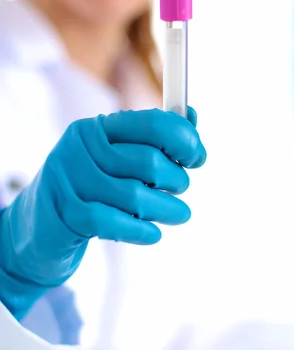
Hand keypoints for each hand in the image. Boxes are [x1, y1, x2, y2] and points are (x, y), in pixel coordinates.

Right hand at [0, 107, 205, 317]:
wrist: (40, 229)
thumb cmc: (89, 190)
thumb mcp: (117, 160)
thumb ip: (153, 140)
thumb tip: (192, 116)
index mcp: (96, 129)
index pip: (152, 124)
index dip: (184, 140)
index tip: (198, 157)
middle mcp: (81, 149)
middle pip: (149, 162)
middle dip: (177, 179)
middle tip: (181, 190)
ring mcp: (71, 182)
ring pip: (137, 196)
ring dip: (168, 209)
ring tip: (178, 214)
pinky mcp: (68, 215)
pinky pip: (117, 222)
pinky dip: (143, 230)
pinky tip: (153, 233)